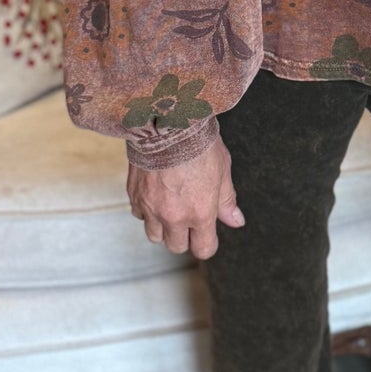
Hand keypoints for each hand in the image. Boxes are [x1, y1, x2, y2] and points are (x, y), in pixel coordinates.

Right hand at [126, 133, 243, 258]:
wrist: (168, 122)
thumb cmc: (199, 144)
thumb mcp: (222, 171)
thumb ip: (226, 201)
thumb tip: (236, 221)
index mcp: (200, 213)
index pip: (203, 249)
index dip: (207, 244)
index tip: (207, 237)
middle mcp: (173, 216)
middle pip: (176, 246)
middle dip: (184, 237)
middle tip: (189, 220)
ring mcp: (151, 207)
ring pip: (154, 235)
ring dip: (163, 228)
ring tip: (170, 209)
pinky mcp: (134, 195)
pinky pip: (139, 215)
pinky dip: (146, 211)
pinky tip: (155, 195)